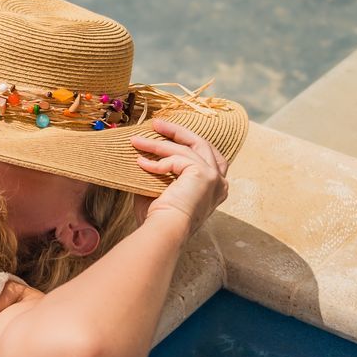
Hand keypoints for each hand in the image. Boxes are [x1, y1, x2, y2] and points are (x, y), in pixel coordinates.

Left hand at [128, 119, 228, 238]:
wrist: (164, 232)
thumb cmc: (159, 219)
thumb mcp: (161, 189)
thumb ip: (161, 172)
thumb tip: (145, 153)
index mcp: (215, 189)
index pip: (206, 156)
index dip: (187, 142)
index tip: (166, 134)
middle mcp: (220, 183)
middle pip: (202, 144)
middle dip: (178, 132)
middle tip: (156, 124)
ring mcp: (215, 178)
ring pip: (186, 149)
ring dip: (159, 144)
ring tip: (136, 141)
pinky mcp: (204, 174)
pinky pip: (178, 159)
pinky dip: (158, 161)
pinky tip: (141, 164)